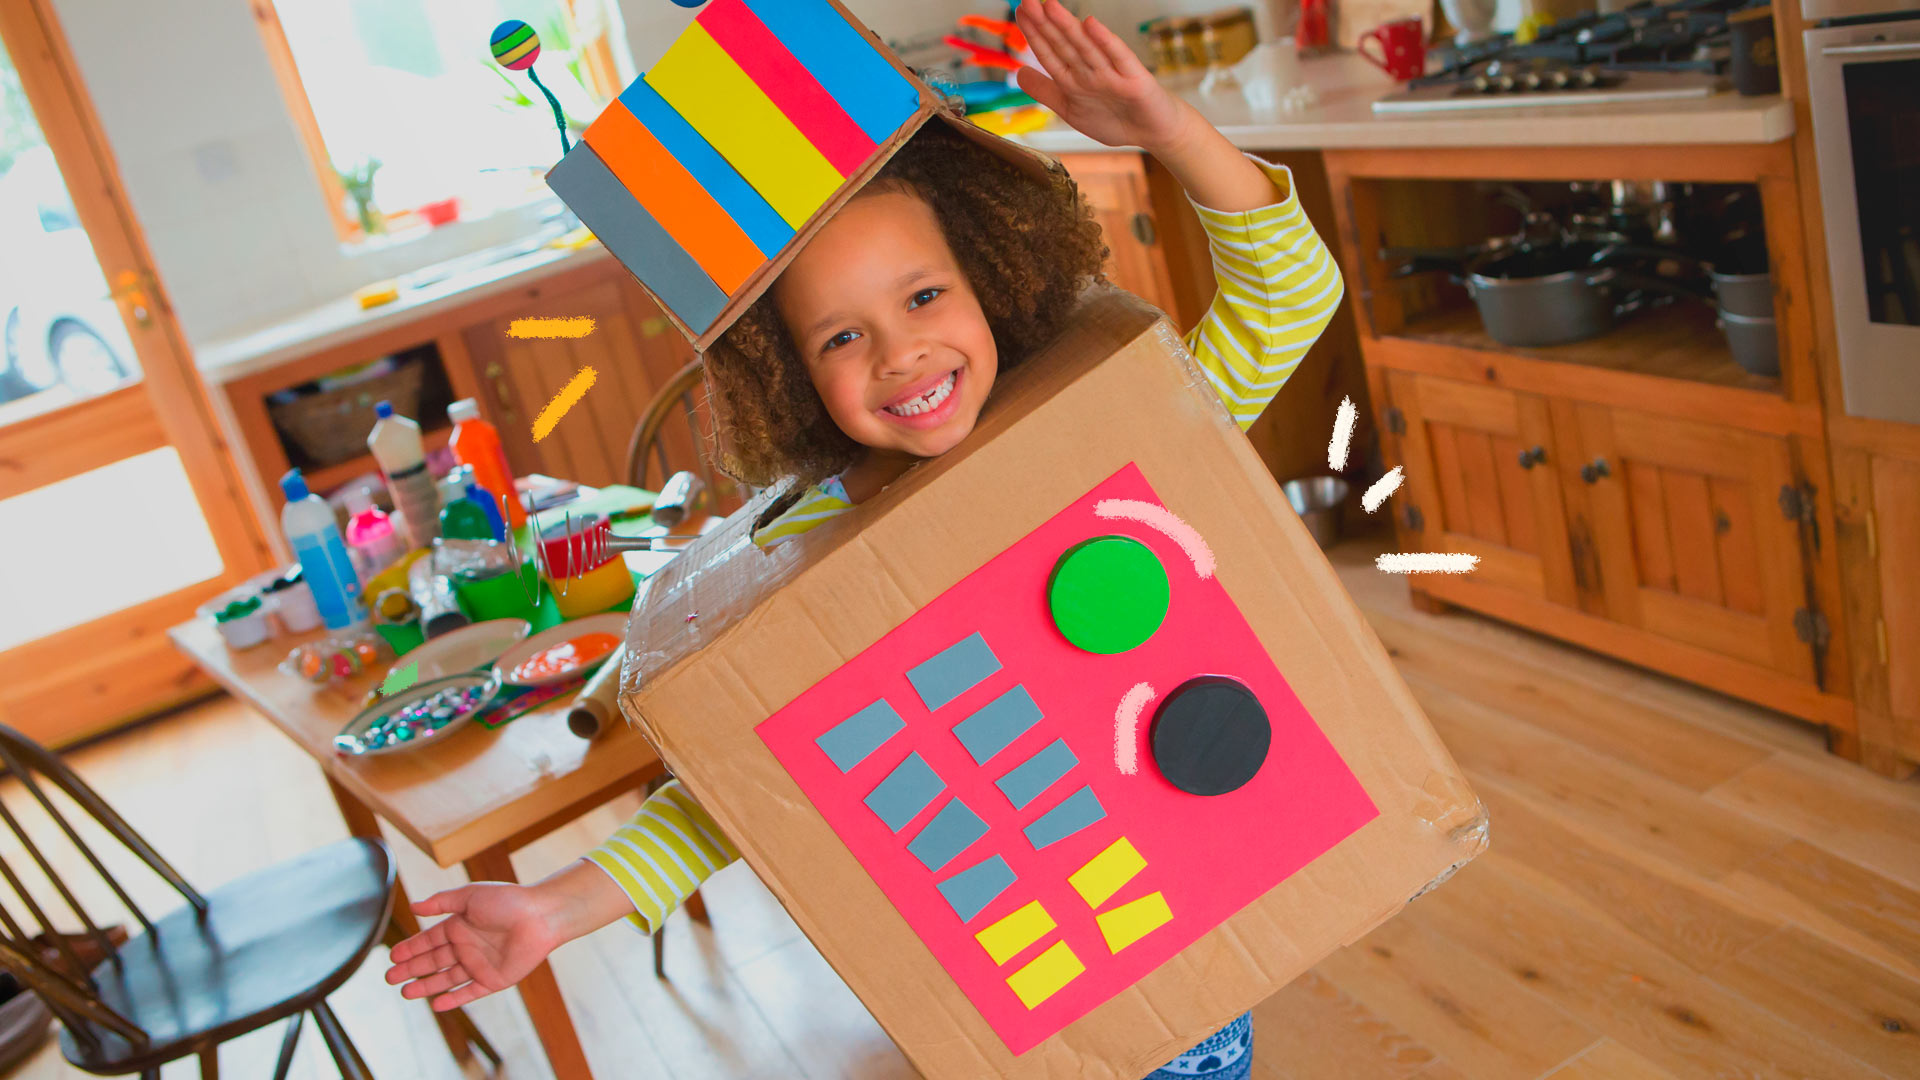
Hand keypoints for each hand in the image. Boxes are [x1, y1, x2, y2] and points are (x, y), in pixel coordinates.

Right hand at [385, 882, 562, 1010]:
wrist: (540, 915)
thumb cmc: (508, 900)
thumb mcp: (470, 895)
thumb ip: (441, 902)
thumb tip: (413, 907)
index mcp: (460, 926)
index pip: (429, 940)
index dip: (411, 948)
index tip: (392, 956)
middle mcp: (467, 946)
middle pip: (433, 961)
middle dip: (411, 969)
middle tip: (390, 977)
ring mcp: (480, 964)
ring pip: (447, 979)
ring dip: (426, 986)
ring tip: (405, 992)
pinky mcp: (494, 980)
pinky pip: (469, 992)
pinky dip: (453, 999)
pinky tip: (436, 1004)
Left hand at [1014, 0, 1192, 153]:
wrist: (1153, 132)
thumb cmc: (1115, 119)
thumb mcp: (1071, 109)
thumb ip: (1046, 92)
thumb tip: (1020, 74)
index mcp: (1074, 78)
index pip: (1050, 52)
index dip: (1034, 33)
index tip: (1020, 12)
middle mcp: (1091, 71)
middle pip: (1064, 45)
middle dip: (1045, 24)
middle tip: (1027, 1)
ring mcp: (1112, 72)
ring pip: (1085, 47)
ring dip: (1067, 27)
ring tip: (1050, 5)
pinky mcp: (1134, 80)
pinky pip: (1118, 58)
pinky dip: (1105, 41)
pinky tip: (1090, 24)